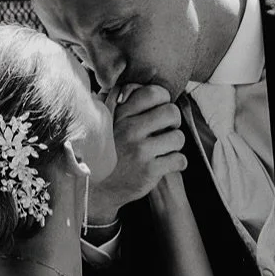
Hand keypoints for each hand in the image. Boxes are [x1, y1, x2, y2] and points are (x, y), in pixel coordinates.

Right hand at [87, 84, 185, 221]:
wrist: (95, 189)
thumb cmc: (104, 152)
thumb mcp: (103, 122)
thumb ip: (115, 101)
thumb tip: (134, 86)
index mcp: (120, 114)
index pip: (154, 93)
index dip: (163, 100)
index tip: (159, 110)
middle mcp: (130, 129)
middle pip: (172, 112)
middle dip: (173, 122)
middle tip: (166, 130)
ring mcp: (140, 150)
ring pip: (178, 137)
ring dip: (175, 144)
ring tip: (165, 148)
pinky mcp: (149, 171)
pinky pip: (179, 159)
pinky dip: (178, 162)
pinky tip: (167, 163)